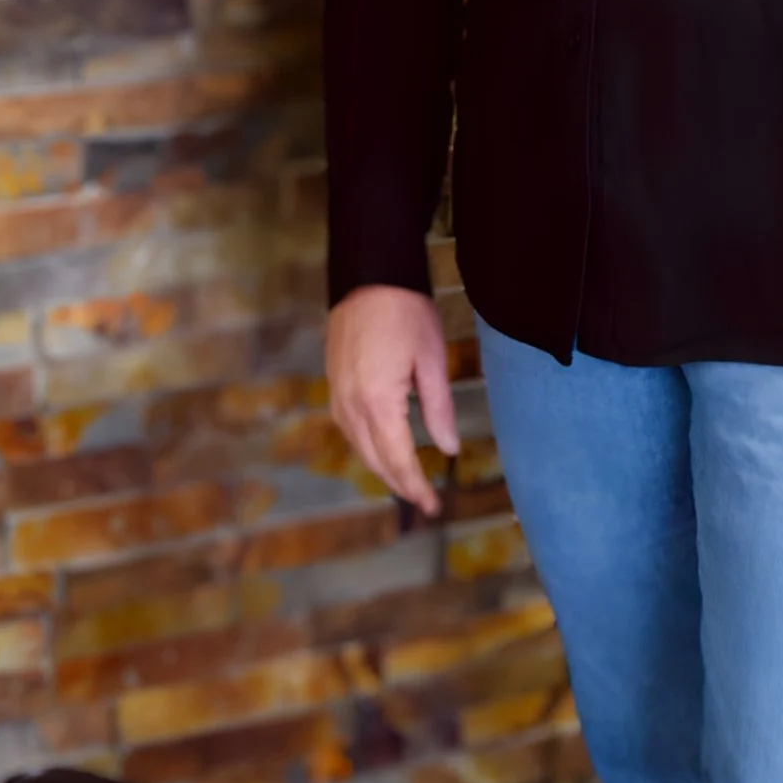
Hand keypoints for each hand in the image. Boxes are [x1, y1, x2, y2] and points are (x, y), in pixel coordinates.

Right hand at [326, 284, 458, 514]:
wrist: (368, 277)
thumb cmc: (406, 313)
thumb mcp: (432, 360)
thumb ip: (439, 409)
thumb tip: (448, 449)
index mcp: (379, 402)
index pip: (398, 459)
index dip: (415, 486)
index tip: (432, 505)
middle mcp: (351, 406)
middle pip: (375, 460)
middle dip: (400, 484)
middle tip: (425, 500)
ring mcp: (338, 396)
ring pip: (359, 448)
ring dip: (382, 469)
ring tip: (408, 482)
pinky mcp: (334, 386)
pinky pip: (349, 430)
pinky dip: (368, 448)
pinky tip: (383, 450)